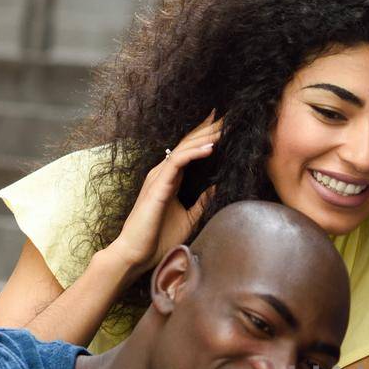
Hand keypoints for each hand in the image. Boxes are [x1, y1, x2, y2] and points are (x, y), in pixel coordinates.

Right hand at [106, 113, 220, 277]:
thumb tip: (219, 186)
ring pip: (184, 148)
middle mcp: (163, 173)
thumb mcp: (190, 217)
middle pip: (189, 143)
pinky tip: (211, 147)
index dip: (207, 135)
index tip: (226, 123)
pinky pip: (177, 163)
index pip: (191, 150)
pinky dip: (194, 153)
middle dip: (210, 128)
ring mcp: (158, 178)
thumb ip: (202, 200)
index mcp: (171, 179)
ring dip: (206, 136)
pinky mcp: (157, 187)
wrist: (137, 255)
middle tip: (230, 114)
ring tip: (225, 125)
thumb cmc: (159, 239)